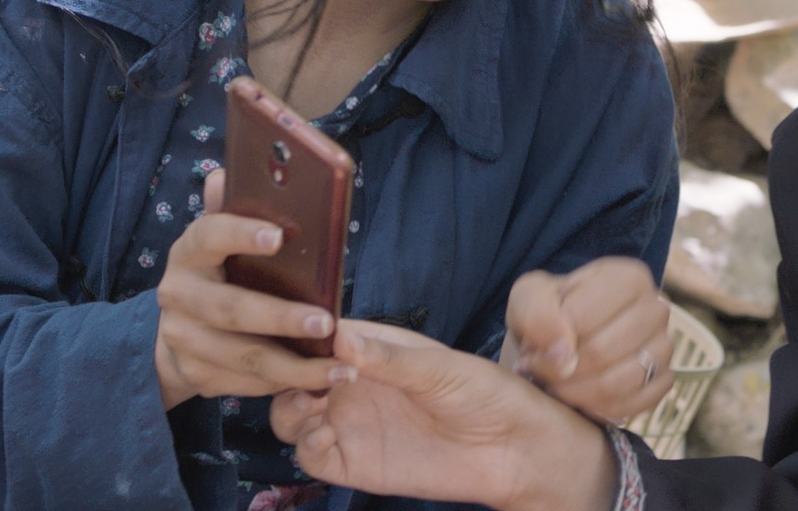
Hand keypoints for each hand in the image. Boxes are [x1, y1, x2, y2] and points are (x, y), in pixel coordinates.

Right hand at [153, 168, 352, 409]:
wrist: (177, 332)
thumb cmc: (219, 273)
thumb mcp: (221, 241)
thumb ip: (231, 211)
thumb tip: (226, 172)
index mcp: (189, 252)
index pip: (209, 235)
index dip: (241, 233)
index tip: (279, 236)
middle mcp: (177, 296)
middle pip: (232, 310)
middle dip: (281, 318)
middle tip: (326, 322)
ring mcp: (183, 340)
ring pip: (245, 357)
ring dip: (296, 367)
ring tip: (341, 368)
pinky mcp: (196, 376)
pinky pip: (247, 385)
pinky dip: (286, 386)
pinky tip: (322, 384)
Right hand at [273, 322, 619, 510]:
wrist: (511, 450)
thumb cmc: (484, 393)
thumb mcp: (439, 368)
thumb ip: (389, 359)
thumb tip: (340, 338)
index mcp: (370, 347)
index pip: (316, 334)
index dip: (298, 334)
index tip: (299, 337)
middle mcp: (352, 383)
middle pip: (291, 374)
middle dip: (286, 372)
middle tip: (309, 378)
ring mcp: (349, 423)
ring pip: (290, 414)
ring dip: (289, 407)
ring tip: (315, 404)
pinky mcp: (353, 463)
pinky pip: (309, 455)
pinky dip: (305, 445)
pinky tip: (326, 434)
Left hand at [501, 257, 674, 423]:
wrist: (564, 336)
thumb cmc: (549, 311)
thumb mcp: (529, 298)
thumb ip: (538, 314)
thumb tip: (564, 352)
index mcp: (628, 278)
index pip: (585, 316)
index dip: (552, 340)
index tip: (532, 348)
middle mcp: (656, 309)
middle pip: (603, 352)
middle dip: (561, 371)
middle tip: (538, 372)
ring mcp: (664, 347)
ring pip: (619, 383)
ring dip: (576, 393)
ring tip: (555, 385)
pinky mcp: (663, 381)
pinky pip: (632, 406)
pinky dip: (598, 409)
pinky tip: (579, 398)